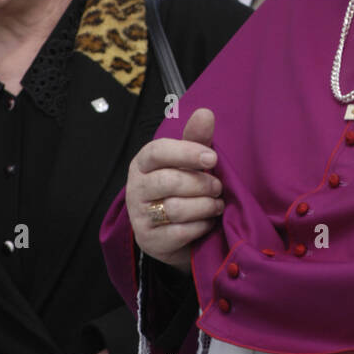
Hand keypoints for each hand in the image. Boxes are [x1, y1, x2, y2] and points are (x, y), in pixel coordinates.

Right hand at [127, 108, 223, 270]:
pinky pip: (180, 232)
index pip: (157, 152)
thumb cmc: (183, 189)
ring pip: (175, 208)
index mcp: (143, 163)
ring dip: (204, 206)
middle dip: (200, 184)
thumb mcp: (189, 162)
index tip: (212, 157)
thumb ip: (196, 139)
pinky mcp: (149, 240)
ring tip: (217, 204)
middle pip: (168, 181)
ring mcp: (140, 216)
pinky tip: (208, 222)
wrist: (174, 234)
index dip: (186, 152)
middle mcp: (136, 188)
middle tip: (218, 187)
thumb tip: (205, 112)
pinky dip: (200, 226)